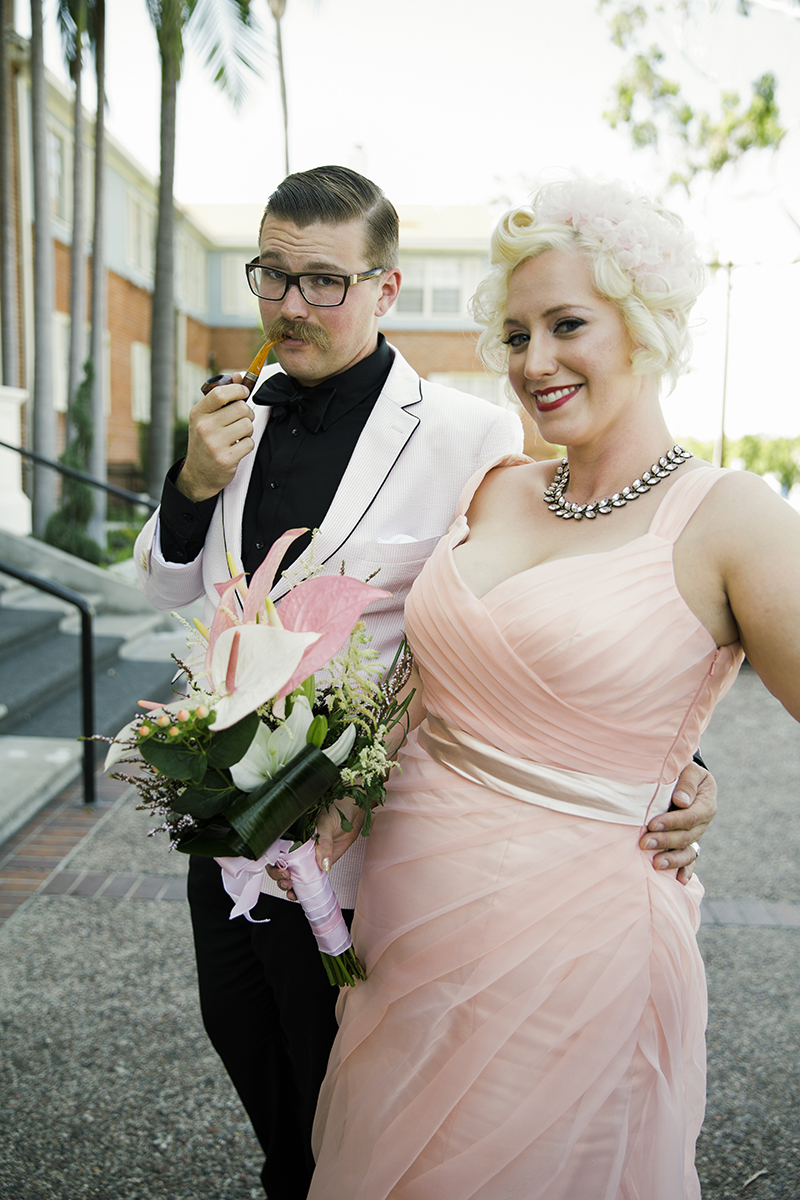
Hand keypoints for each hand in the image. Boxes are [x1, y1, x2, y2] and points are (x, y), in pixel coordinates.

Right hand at [177, 376, 254, 500]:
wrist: (198, 474)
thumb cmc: (205, 441)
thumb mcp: (206, 418)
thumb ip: (221, 397)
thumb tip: (239, 375)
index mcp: (198, 414)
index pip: (220, 393)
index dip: (238, 390)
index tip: (244, 393)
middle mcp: (204, 427)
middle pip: (240, 408)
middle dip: (247, 413)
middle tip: (242, 419)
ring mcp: (214, 444)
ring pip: (248, 425)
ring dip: (248, 430)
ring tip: (237, 435)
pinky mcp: (226, 459)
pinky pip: (249, 443)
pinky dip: (247, 445)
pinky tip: (236, 448)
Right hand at [265, 798, 365, 900]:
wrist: (353, 813)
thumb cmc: (336, 810)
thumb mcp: (325, 823)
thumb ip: (323, 842)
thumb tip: (323, 864)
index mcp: (291, 834)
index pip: (275, 850)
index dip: (273, 862)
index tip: (281, 868)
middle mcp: (296, 846)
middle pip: (279, 865)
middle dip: (278, 876)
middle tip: (286, 879)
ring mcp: (306, 857)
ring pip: (290, 874)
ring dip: (286, 885)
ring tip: (291, 889)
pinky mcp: (318, 865)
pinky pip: (307, 879)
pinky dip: (301, 889)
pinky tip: (298, 895)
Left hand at [640, 762, 716, 884]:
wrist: (685, 779)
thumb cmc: (684, 772)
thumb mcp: (690, 770)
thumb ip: (687, 783)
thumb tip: (681, 801)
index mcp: (706, 804)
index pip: (690, 816)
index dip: (672, 822)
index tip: (652, 824)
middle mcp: (702, 823)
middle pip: (686, 836)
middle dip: (665, 841)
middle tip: (644, 843)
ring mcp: (696, 835)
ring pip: (688, 851)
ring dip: (673, 859)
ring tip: (656, 864)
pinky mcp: (688, 843)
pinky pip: (690, 859)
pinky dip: (686, 871)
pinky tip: (679, 881)